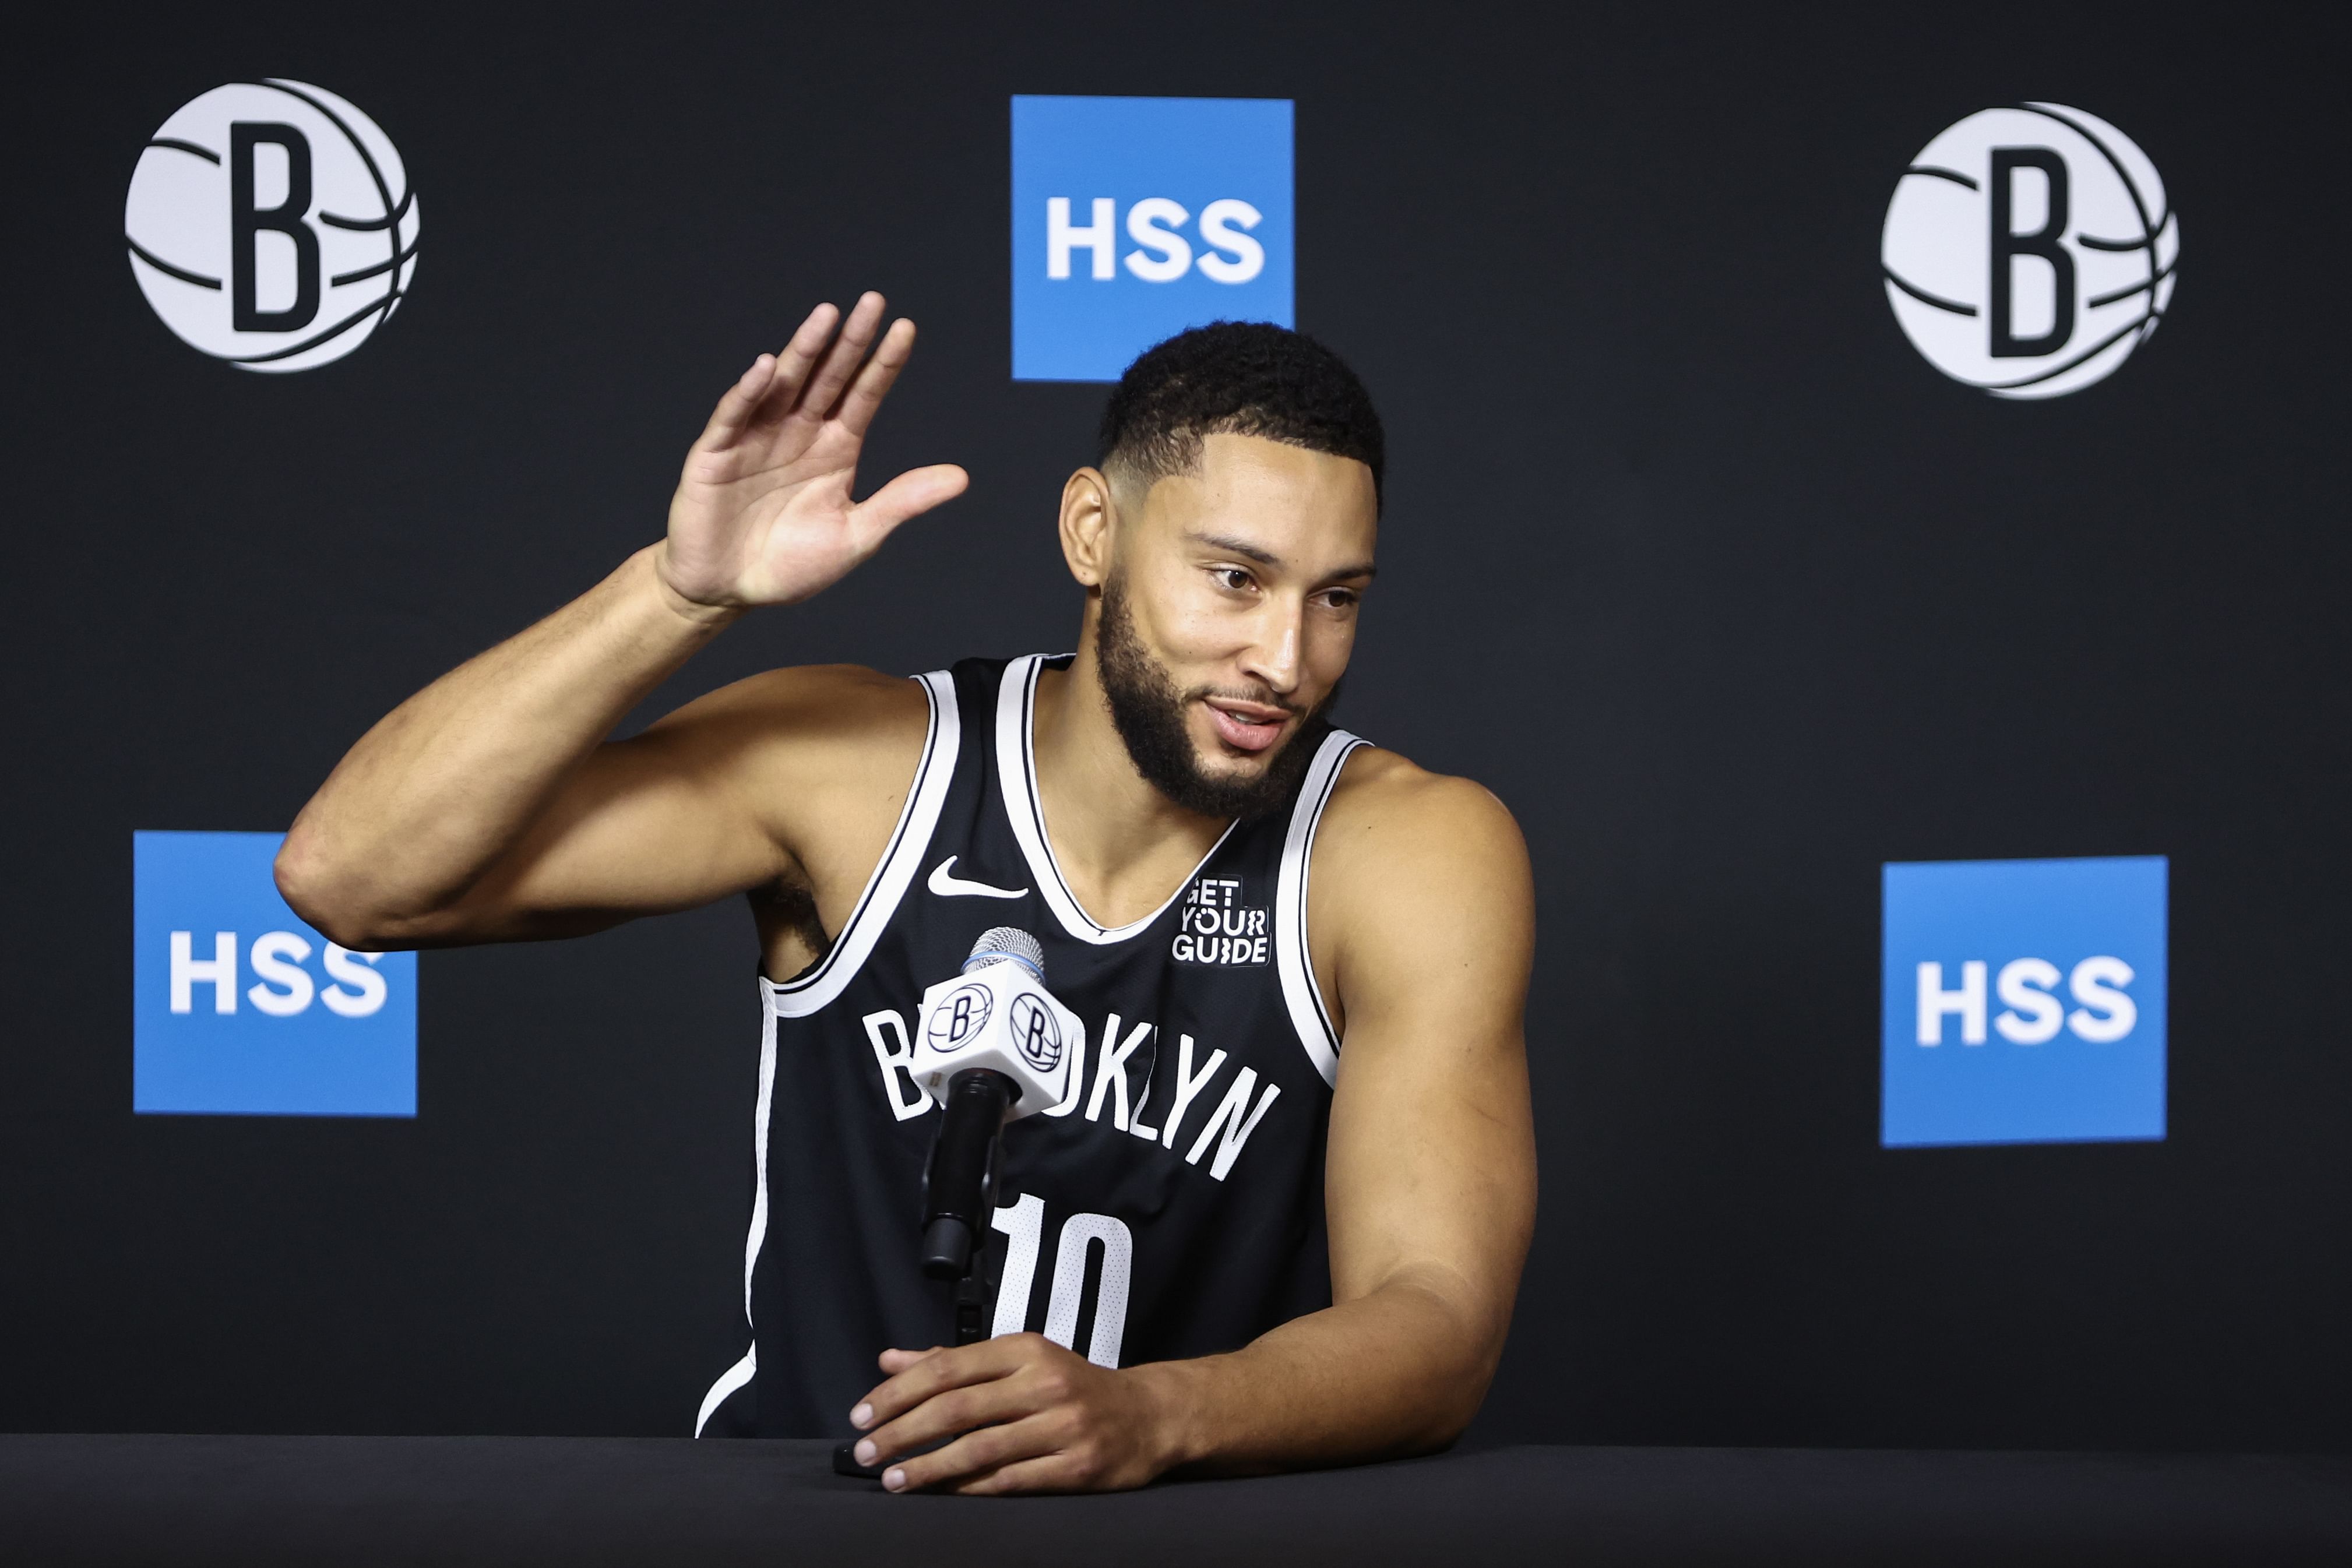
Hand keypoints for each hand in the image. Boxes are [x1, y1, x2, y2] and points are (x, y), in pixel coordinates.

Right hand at [657, 293, 968, 612]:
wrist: (728, 591)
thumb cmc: (791, 565)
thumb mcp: (857, 534)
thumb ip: (902, 501)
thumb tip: (962, 477)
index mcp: (835, 448)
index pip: (865, 395)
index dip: (884, 363)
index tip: (906, 327)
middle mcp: (799, 433)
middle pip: (829, 377)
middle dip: (849, 342)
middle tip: (872, 302)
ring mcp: (756, 438)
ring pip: (785, 385)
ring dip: (803, 350)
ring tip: (827, 316)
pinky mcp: (716, 454)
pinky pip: (734, 416)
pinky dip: (748, 392)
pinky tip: (767, 368)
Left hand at [847, 1334, 1183, 1493]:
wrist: (1147, 1416)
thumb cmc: (1071, 1385)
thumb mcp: (1018, 1360)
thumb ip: (952, 1361)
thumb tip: (889, 1361)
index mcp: (1025, 1350)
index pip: (946, 1368)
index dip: (897, 1393)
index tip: (861, 1415)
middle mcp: (1044, 1382)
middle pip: (956, 1408)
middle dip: (901, 1432)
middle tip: (865, 1453)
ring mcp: (1063, 1426)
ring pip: (979, 1449)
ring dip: (928, 1467)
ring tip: (893, 1479)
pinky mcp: (1077, 1467)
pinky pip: (1011, 1481)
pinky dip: (969, 1488)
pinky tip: (940, 1493)